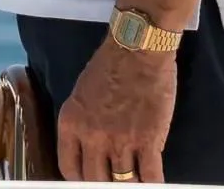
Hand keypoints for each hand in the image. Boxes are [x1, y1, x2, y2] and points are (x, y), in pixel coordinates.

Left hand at [54, 38, 175, 181]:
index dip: (80, 178)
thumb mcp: (81, 94)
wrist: (138, 48)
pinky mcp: (149, 141)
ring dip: (129, 182)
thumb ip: (82, 123)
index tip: (89, 178)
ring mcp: (121, 142)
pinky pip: (150, 177)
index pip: (69, 168)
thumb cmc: (109, 65)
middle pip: (95, 180)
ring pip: (123, 182)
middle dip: (104, 182)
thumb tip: (88, 148)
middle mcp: (92, 137)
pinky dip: (152, 184)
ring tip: (133, 179)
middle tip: (113, 178)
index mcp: (71, 124)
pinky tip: (153, 182)